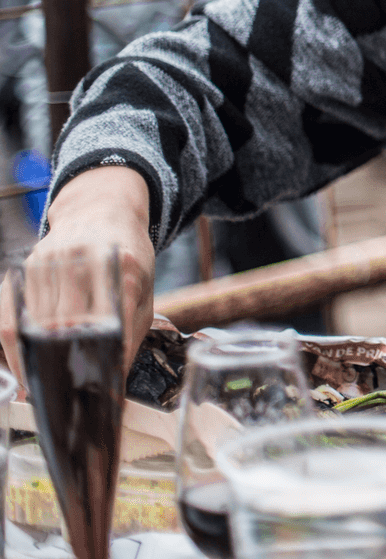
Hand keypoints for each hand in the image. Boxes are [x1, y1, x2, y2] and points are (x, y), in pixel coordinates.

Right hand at [0, 165, 156, 375]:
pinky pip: (14, 312)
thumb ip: (133, 331)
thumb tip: (115, 378)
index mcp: (126, 266)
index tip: (99, 390)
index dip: (103, 359)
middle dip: (63, 366)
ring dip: (35, 360)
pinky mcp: (30, 264)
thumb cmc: (127, 257)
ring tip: (39, 390)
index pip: (113, 321)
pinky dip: (15, 344)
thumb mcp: (145, 289)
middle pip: (68, 326)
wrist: (104, 210)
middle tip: (63, 399)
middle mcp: (87, 259)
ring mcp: (54, 260)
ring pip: (36, 322)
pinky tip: (22, 365)